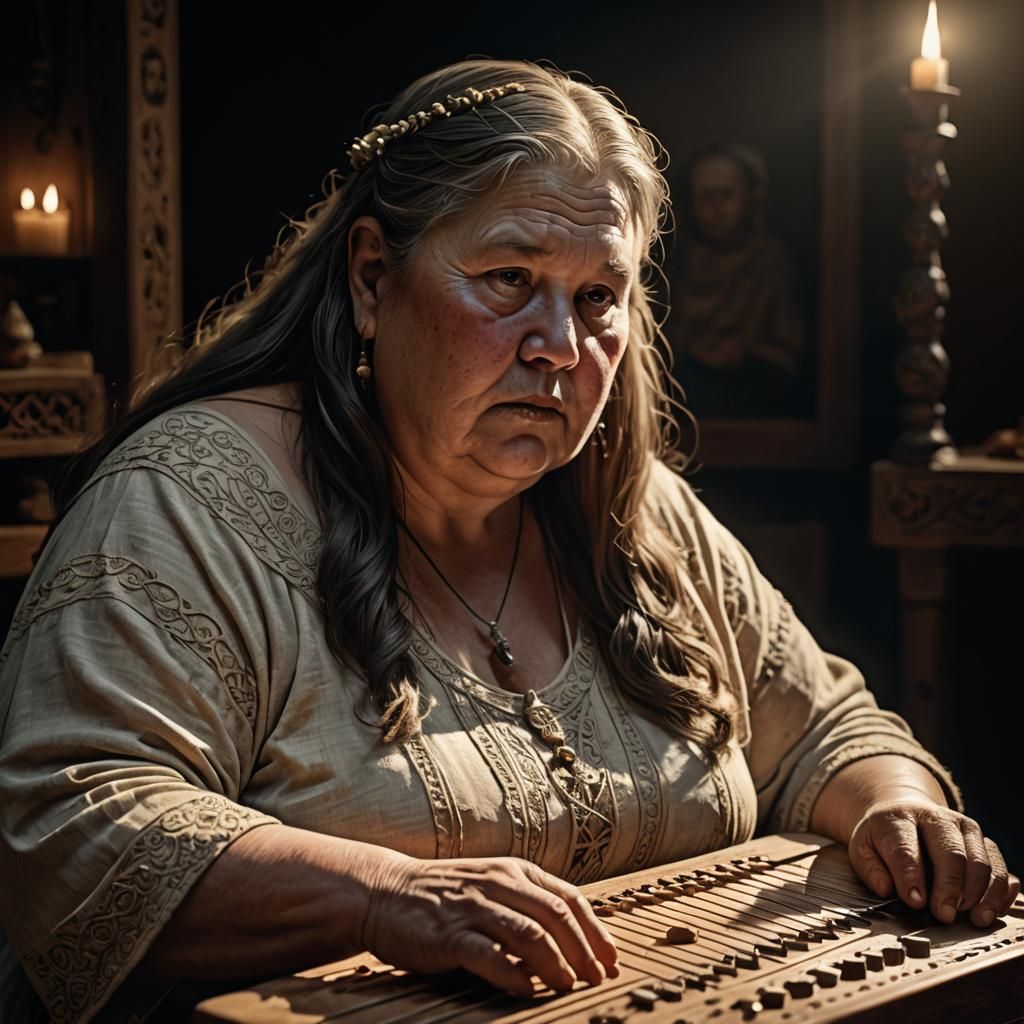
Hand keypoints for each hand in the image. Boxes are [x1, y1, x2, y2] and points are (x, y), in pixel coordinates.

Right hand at [360, 852, 618, 995]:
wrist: (385, 892)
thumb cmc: (444, 895)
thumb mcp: (491, 887)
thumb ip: (526, 905)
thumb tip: (570, 942)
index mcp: (514, 872)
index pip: (569, 898)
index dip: (596, 930)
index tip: (612, 959)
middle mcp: (499, 884)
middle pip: (557, 916)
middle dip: (585, 950)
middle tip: (599, 979)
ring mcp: (474, 907)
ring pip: (531, 934)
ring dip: (557, 963)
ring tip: (570, 986)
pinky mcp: (449, 934)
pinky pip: (489, 955)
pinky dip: (513, 974)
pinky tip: (526, 990)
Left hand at [848, 799, 1019, 926]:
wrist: (903, 811)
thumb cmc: (883, 838)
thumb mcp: (863, 849)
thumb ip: (870, 870)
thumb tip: (887, 890)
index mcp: (899, 818)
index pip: (905, 847)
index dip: (911, 876)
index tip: (915, 902)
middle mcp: (936, 818)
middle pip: (951, 852)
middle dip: (950, 887)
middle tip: (945, 915)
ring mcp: (964, 828)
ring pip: (981, 860)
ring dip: (980, 893)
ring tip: (972, 918)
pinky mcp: (984, 842)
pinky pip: (1002, 867)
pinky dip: (1000, 892)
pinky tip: (989, 910)